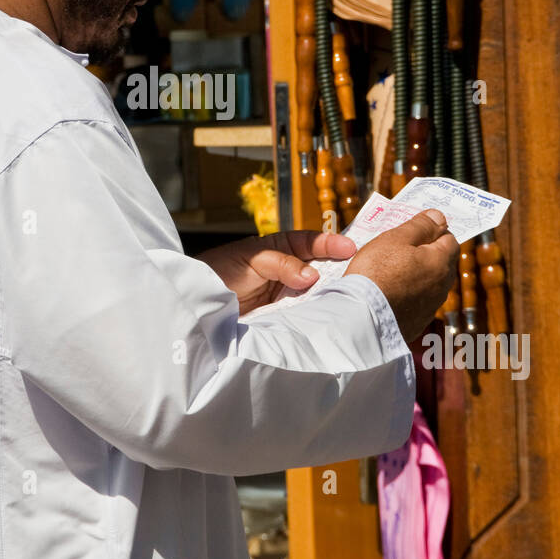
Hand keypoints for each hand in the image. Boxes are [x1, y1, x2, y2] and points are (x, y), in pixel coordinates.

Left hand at [199, 229, 356, 315]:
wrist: (199, 301)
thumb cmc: (221, 270)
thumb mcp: (252, 260)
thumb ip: (281, 264)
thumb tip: (311, 276)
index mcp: (279, 248)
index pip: (309, 242)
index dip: (329, 243)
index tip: (349, 247)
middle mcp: (287, 270)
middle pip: (318, 268)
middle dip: (338, 269)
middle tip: (360, 272)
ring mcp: (285, 294)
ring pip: (314, 292)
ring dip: (329, 293)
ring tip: (349, 294)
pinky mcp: (282, 316)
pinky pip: (303, 313)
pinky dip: (315, 313)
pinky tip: (328, 314)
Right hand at [344, 208, 458, 344]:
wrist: (362, 319)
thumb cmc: (377, 271)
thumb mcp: (396, 238)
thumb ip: (421, 225)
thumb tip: (439, 216)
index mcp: (441, 262)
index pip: (450, 239)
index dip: (433, 231)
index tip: (414, 230)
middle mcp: (442, 287)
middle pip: (441, 262)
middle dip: (426, 253)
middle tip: (399, 248)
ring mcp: (430, 308)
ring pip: (429, 283)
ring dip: (417, 275)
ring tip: (390, 271)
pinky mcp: (417, 324)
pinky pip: (417, 302)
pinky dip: (408, 294)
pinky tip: (389, 293)